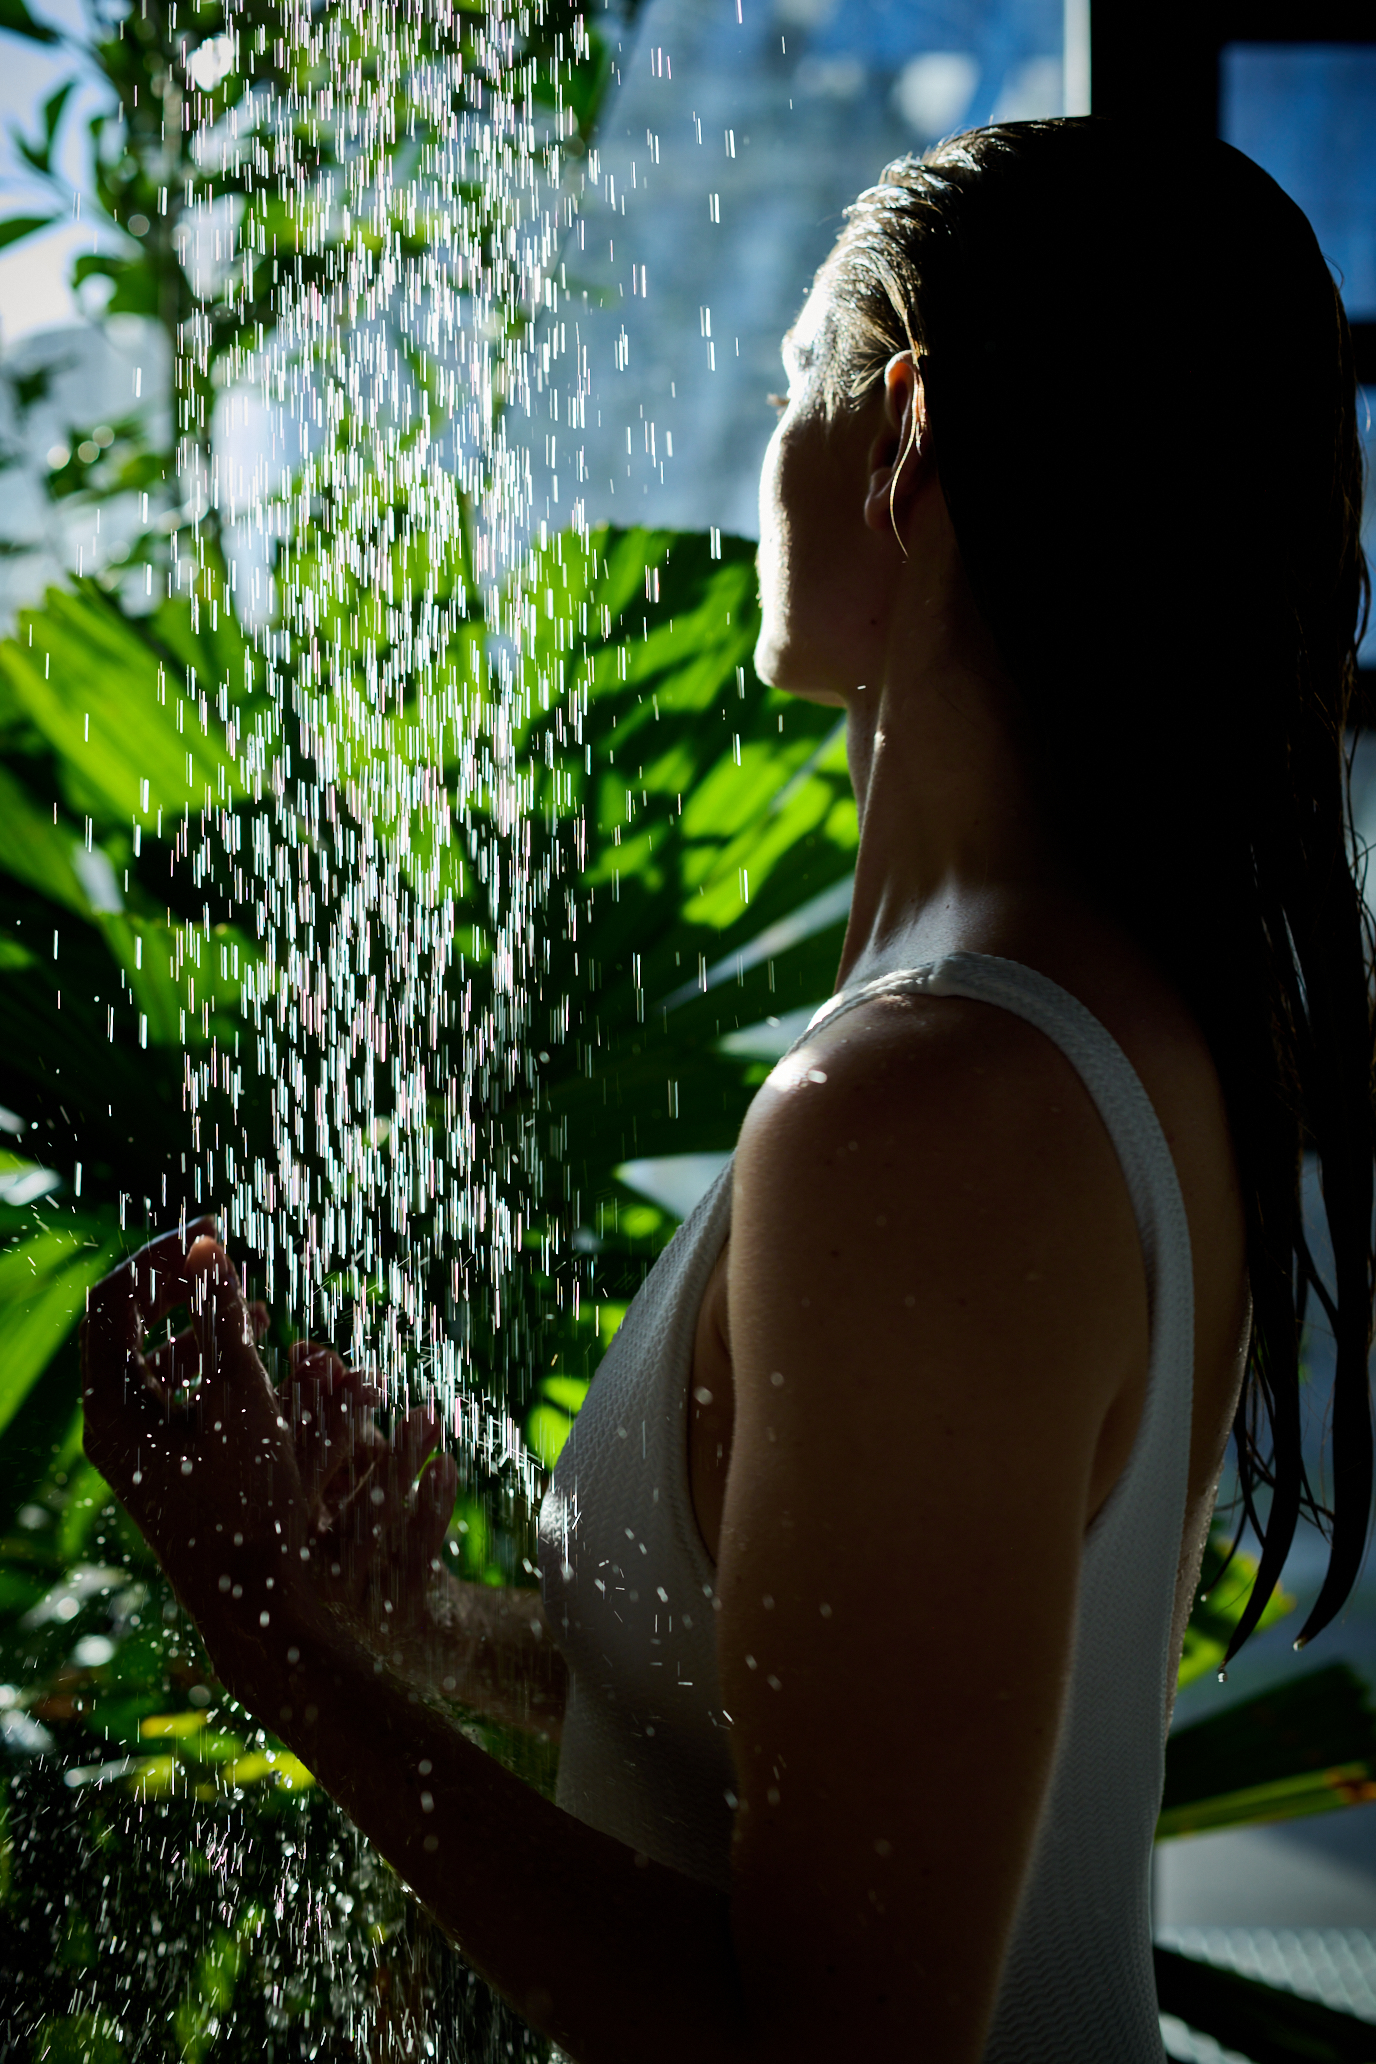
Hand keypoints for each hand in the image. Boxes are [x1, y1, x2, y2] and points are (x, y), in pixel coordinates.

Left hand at [80, 1220, 318, 1697]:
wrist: (258, 1596)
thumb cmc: (251, 1501)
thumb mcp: (243, 1397)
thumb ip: (224, 1318)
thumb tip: (207, 1249)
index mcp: (112, 1410)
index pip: (112, 1302)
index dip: (159, 1257)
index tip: (212, 1233)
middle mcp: (110, 1427)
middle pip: (121, 1324)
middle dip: (174, 1281)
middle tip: (221, 1251)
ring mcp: (131, 1446)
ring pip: (146, 1356)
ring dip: (193, 1318)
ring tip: (247, 1302)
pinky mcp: (159, 1461)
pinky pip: (168, 1389)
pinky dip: (204, 1357)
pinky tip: (252, 1350)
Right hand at [282, 1340, 458, 1655]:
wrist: (415, 1629)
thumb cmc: (364, 1529)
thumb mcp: (344, 1469)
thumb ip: (327, 1416)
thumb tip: (313, 1353)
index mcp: (267, 1536)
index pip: (272, 1469)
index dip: (297, 1410)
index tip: (319, 1359)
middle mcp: (295, 1575)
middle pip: (313, 1497)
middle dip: (338, 1431)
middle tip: (365, 1380)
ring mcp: (344, 1601)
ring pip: (367, 1527)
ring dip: (397, 1464)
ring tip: (426, 1416)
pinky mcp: (395, 1616)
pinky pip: (412, 1560)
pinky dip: (430, 1508)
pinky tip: (446, 1466)